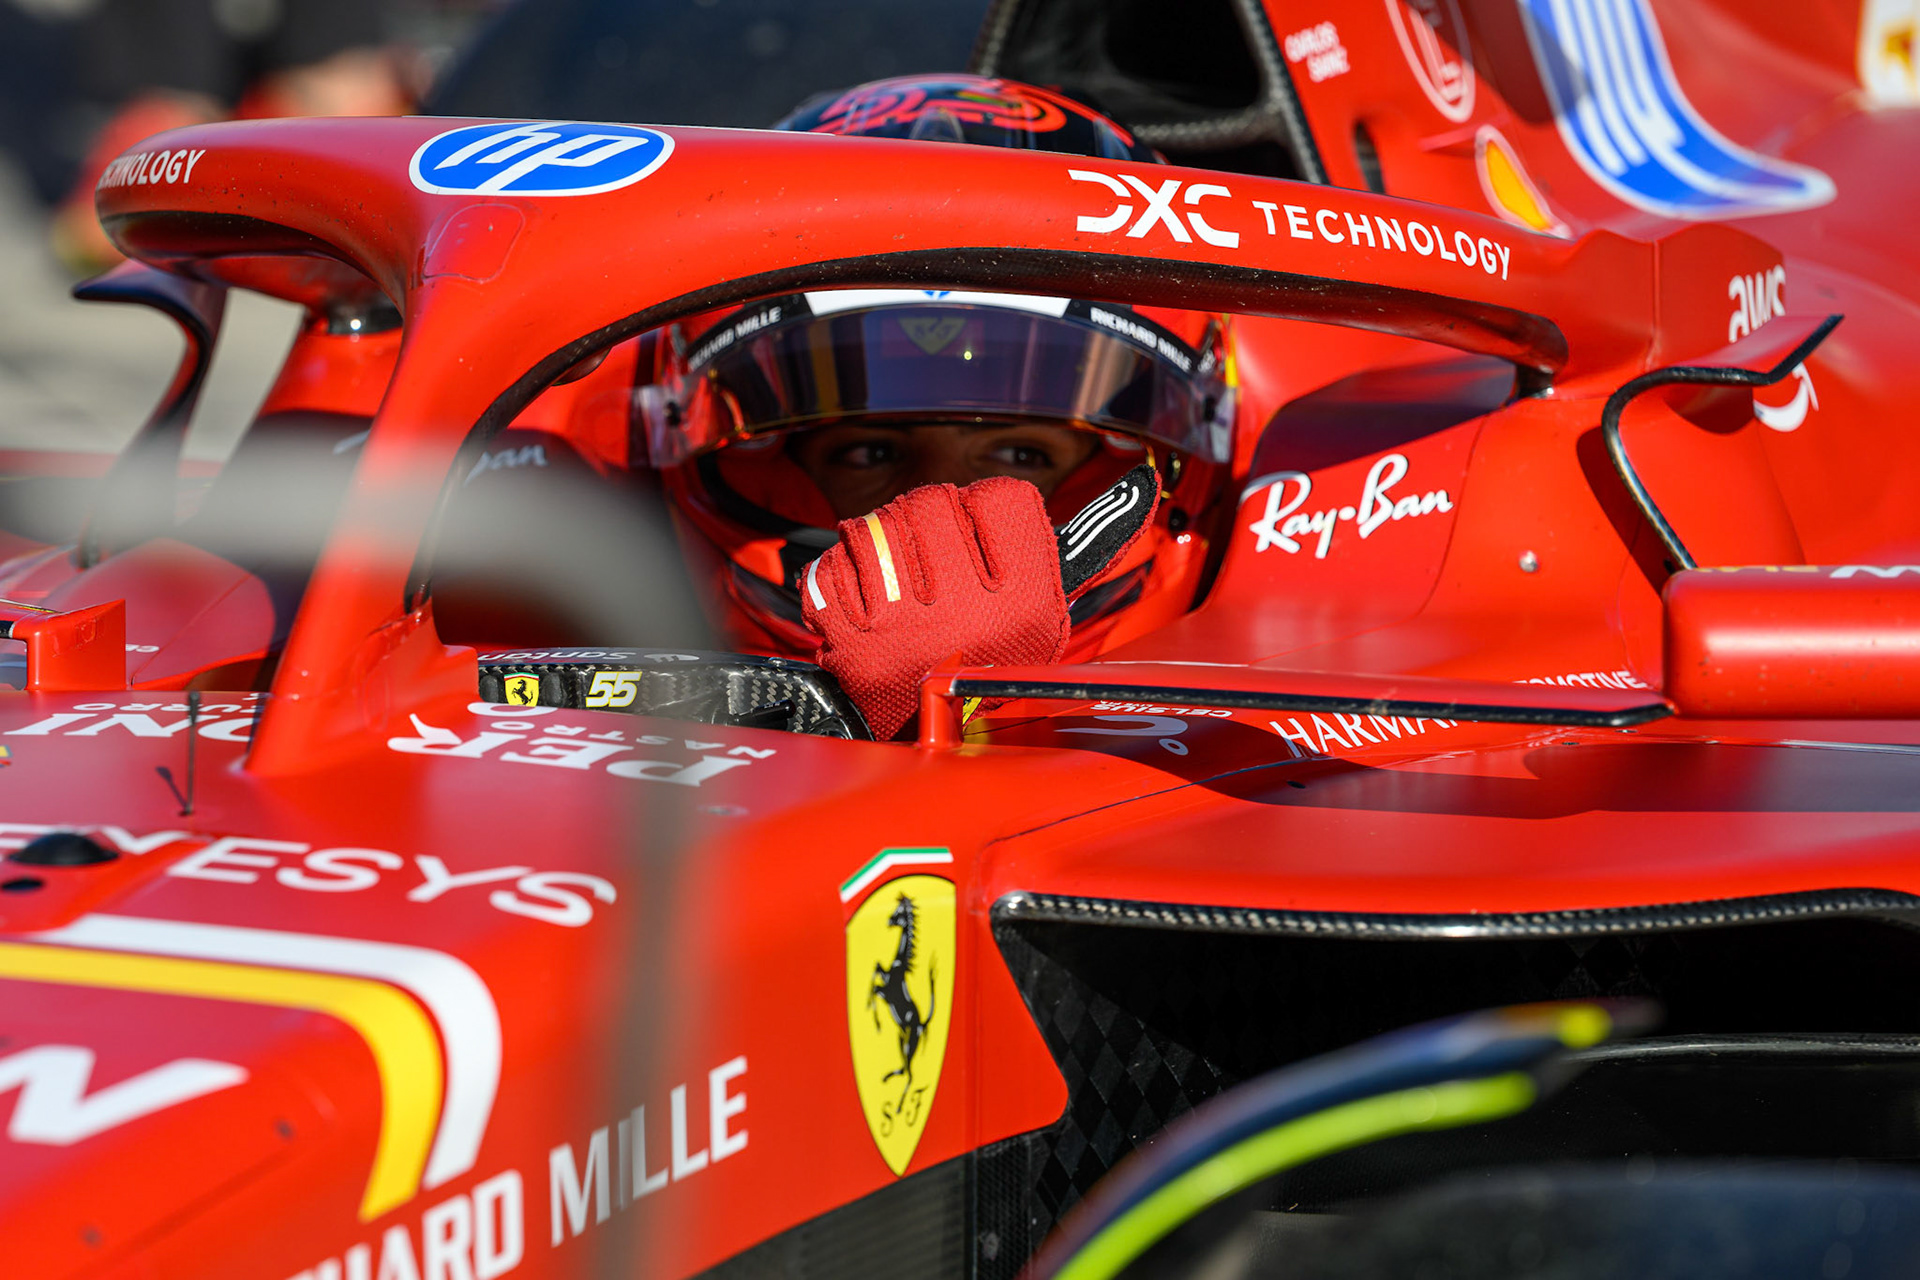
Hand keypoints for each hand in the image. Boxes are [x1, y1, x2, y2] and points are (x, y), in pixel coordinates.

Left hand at [802, 466, 1157, 738]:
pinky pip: (832, 566)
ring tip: (896, 573)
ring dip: (879, 540)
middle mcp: (970, 616)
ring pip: (877, 525)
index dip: (983, 506)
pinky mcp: (852, 644)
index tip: (977, 529)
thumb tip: (1140, 484)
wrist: (934, 749)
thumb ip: (1079, 551)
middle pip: (933, 500)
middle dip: (925, 517)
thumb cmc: (988, 673)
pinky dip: (840, 573)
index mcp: (1028, 606)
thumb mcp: (1045, 621)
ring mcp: (904, 629)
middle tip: (929, 551)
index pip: (1002, 497)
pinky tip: (864, 598)